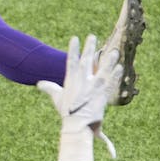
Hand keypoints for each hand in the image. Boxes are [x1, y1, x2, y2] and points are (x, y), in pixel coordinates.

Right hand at [38, 35, 121, 158]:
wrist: (77, 124)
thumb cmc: (66, 113)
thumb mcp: (57, 98)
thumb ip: (50, 88)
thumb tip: (39, 84)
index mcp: (71, 80)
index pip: (71, 60)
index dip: (73, 48)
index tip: (75, 38)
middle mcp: (82, 80)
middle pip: (86, 60)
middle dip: (89, 47)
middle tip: (92, 36)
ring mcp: (93, 86)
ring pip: (102, 69)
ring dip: (108, 60)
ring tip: (114, 51)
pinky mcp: (102, 93)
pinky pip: (111, 81)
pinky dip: (115, 75)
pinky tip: (120, 67)